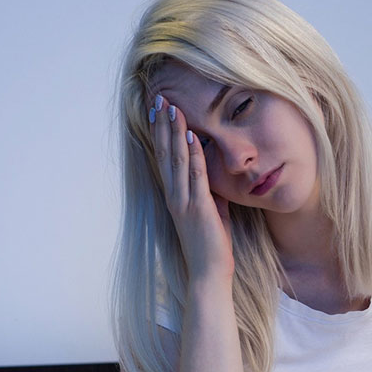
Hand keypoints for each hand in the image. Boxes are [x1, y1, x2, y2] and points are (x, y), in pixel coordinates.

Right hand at [151, 95, 234, 284]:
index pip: (165, 157)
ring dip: (176, 134)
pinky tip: (194, 138)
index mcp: (175, 195)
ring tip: (174, 109)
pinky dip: (195, 157)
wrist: (209, 272)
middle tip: (159, 99)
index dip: (161, 133)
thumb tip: (212, 169)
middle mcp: (175, 195)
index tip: (159, 110)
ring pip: (178, 161)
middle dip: (163, 125)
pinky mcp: (198, 209)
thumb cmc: (211, 243)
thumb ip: (208, 189)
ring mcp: (184, 201)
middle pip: (166, 154)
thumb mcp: (210, 209)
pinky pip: (196, 178)